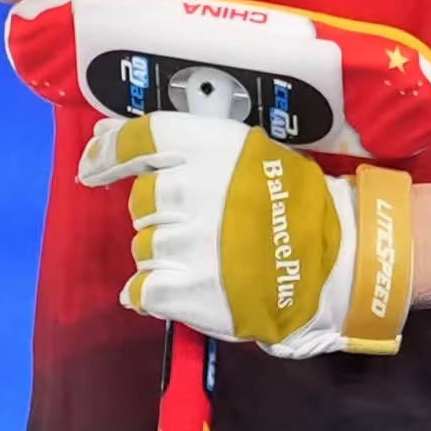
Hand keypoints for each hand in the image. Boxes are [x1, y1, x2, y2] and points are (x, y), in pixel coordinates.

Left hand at [78, 107, 417, 357]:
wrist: (339, 263)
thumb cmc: (289, 204)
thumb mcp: (241, 154)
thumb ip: (175, 144)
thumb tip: (99, 139)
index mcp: (215, 148)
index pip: (143, 138)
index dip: (109, 152)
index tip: (92, 169)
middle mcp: (197, 191)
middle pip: (142, 203)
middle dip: (162, 217)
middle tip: (202, 227)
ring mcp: (192, 244)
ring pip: (144, 247)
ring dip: (165, 255)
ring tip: (208, 260)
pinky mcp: (192, 291)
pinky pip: (143, 289)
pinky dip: (151, 292)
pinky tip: (178, 287)